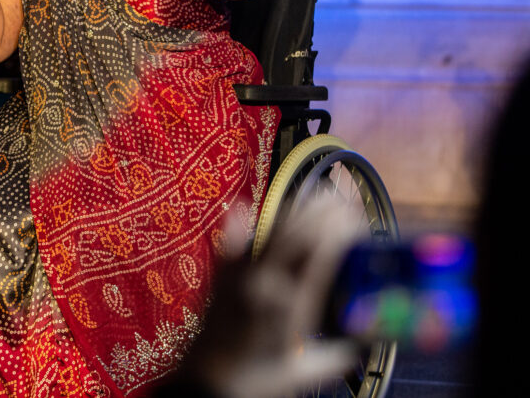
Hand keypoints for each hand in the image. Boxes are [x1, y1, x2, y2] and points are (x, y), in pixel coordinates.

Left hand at [172, 197, 361, 397]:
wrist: (210, 387)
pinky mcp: (220, 280)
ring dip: (291, 212)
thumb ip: (339, 353)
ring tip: (312, 197)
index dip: (338, 231)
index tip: (353, 216)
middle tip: (338, 197)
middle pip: (296, 236)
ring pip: (268, 234)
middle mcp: (264, 284)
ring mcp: (239, 278)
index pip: (320, 255)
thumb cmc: (259, 382)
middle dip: (319, 212)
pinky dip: (236, 226)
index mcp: (291, 305)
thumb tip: (365, 339)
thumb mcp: (308, 371)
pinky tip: (238, 207)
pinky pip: (230, 246)